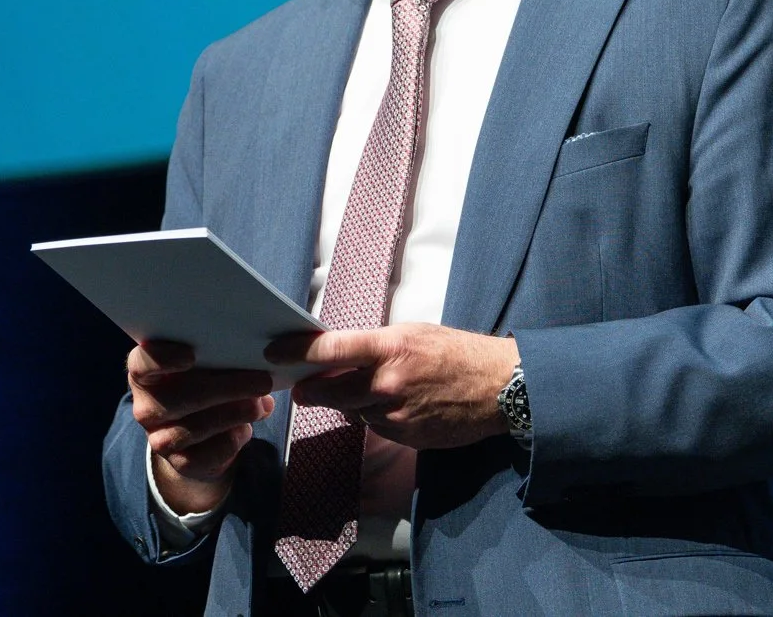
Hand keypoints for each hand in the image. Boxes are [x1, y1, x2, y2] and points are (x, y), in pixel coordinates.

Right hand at [127, 339, 275, 514]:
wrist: (199, 435)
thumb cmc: (204, 383)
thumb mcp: (207, 366)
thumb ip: (221, 359)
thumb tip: (255, 358)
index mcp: (145, 373)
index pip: (141, 364)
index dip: (162, 359)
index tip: (191, 354)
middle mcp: (146, 407)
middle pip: (177, 398)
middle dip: (224, 389)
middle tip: (262, 381)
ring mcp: (159, 438)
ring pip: (195, 428)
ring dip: (233, 415)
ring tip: (260, 404)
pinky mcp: (179, 462)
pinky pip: (206, 454)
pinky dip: (231, 440)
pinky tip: (247, 428)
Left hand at [267, 324, 520, 448]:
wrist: (499, 388)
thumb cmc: (455, 352)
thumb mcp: (412, 334)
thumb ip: (373, 346)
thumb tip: (336, 355)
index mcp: (389, 348)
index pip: (331, 350)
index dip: (297, 352)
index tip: (274, 353)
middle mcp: (388, 384)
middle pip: (329, 390)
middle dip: (310, 388)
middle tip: (299, 384)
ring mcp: (396, 415)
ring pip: (351, 411)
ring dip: (347, 402)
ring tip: (366, 387)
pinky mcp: (405, 437)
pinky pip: (374, 426)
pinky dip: (372, 416)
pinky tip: (390, 404)